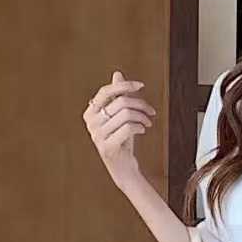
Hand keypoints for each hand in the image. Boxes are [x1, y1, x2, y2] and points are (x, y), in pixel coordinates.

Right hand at [83, 70, 156, 185]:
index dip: (124, 86)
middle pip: (120, 102)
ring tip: (148, 122)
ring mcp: (98, 136)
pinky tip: (143, 129)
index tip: (141, 86)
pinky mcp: (108, 147)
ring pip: (126, 114)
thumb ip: (117, 96)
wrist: (122, 168)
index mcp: (90, 112)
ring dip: (142, 116)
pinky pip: (127, 128)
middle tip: (150, 111)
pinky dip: (139, 126)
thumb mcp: (119, 116)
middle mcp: (91, 123)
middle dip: (140, 104)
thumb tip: (117, 74)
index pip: (106, 91)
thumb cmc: (121, 140)